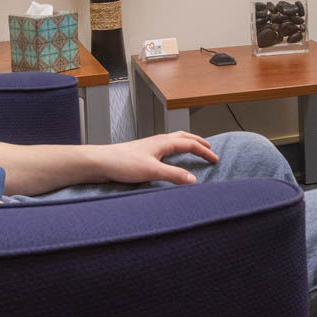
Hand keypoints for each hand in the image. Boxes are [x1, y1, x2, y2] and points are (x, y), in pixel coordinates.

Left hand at [94, 132, 218, 185]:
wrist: (101, 162)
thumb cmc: (123, 164)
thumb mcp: (152, 171)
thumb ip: (174, 175)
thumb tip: (193, 180)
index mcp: (163, 143)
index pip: (190, 144)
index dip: (204, 151)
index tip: (215, 158)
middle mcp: (158, 141)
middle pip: (184, 137)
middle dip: (198, 142)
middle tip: (209, 148)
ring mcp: (150, 146)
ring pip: (174, 140)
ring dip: (187, 143)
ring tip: (194, 149)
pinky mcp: (144, 152)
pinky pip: (166, 146)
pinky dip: (176, 148)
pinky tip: (171, 157)